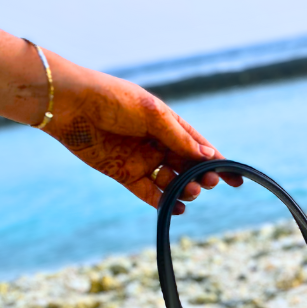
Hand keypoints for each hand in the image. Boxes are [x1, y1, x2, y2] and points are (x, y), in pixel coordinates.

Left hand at [46, 59, 241, 213]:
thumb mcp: (151, 114)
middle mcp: (158, 143)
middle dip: (202, 177)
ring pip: (172, 182)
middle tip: (208, 184)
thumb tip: (208, 156)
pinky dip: (163, 202)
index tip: (236, 178)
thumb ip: (179, 137)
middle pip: (188, 167)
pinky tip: (175, 208)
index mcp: (168, 123)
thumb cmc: (111, 100)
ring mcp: (142, 160)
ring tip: (189, 193)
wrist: (70, 105)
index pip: (199, 146)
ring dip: (184, 190)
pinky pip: (150, 193)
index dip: (219, 162)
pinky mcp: (125, 174)